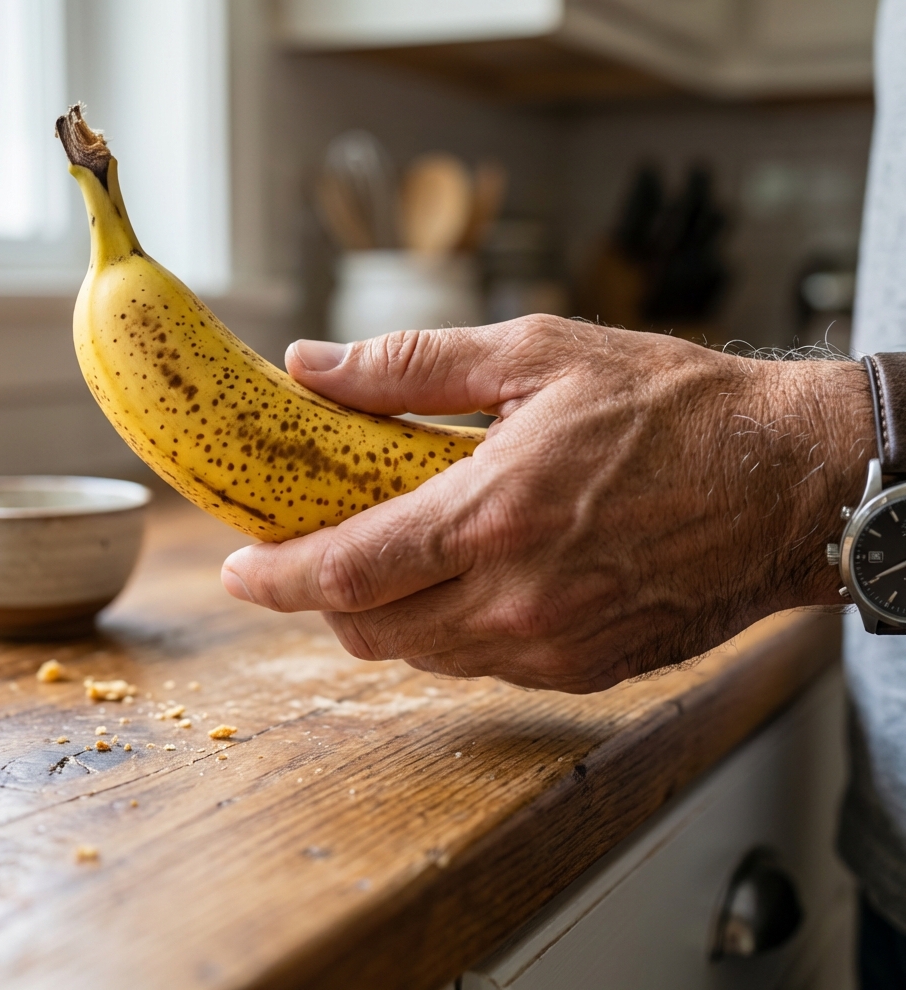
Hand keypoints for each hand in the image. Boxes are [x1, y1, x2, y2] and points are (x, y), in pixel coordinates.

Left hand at [221, 316, 872, 692]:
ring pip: (423, 656)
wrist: (786, 481)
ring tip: (396, 559)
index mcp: (492, 516)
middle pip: (369, 631)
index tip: (238, 571)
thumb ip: (412, 369)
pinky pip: (484, 666)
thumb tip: (313, 367)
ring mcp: (552, 647)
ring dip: (388, 616)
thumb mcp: (538, 356)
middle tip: (315, 557)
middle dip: (323, 602)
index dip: (276, 577)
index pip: (346, 572)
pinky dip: (451, 630)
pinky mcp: (585, 669)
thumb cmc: (673, 409)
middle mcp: (515, 600)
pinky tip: (470, 581)